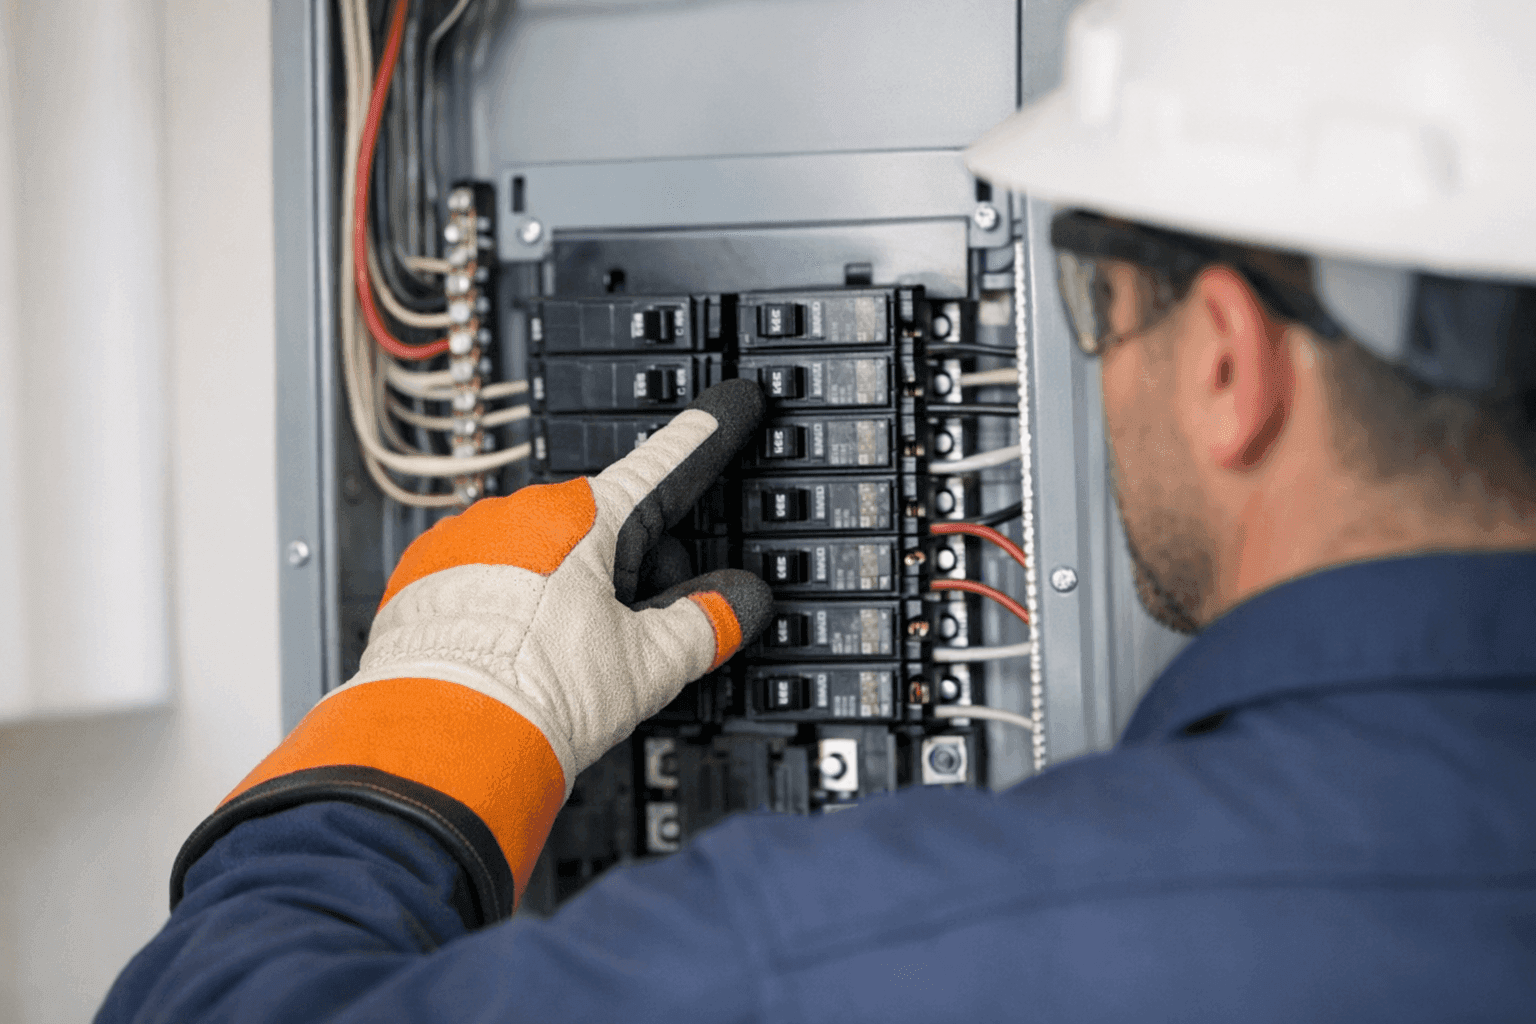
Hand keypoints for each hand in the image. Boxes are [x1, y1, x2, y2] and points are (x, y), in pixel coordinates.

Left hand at [173, 379, 769, 922]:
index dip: (704, 437)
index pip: (664, 467)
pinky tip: (516, 659)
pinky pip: (486, 578)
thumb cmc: (533, 699)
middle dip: (625, 573)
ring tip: (557, 666)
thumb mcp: (647, 665)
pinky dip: (508, 607)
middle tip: (628, 640)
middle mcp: (519, 513)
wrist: (441, 745)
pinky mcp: (423, 578)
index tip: (729, 406)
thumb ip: (705, 623)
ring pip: (541, 554)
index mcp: (584, 518)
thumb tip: (738, 602)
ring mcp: (465, 542)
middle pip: (603, 529)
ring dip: (561, 593)